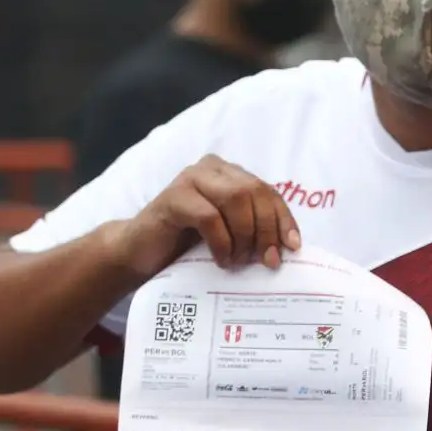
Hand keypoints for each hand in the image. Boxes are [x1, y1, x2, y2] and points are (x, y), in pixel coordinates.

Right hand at [114, 155, 299, 278]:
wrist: (139, 253)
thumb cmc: (186, 245)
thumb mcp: (229, 234)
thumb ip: (253, 229)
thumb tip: (290, 246)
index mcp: (229, 174)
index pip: (267, 191)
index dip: (283, 218)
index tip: (292, 247)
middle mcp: (212, 169)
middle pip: (255, 192)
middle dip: (267, 229)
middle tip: (268, 261)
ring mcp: (190, 179)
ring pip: (236, 199)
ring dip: (245, 235)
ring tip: (240, 261)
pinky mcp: (173, 197)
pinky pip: (210, 217)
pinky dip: (222, 242)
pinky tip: (221, 260)